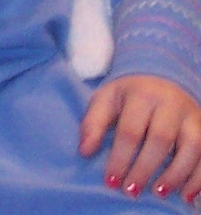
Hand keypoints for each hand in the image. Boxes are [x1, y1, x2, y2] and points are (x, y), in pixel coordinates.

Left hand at [80, 74, 200, 201]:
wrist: (162, 79)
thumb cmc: (129, 95)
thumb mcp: (106, 100)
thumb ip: (93, 123)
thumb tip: (85, 151)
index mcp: (142, 95)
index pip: (130, 130)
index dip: (120, 158)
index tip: (110, 181)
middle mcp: (171, 104)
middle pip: (160, 139)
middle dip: (145, 168)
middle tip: (131, 190)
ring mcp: (193, 117)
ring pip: (192, 147)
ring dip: (176, 175)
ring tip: (158, 193)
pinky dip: (198, 178)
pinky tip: (185, 195)